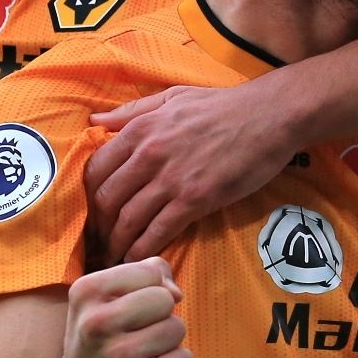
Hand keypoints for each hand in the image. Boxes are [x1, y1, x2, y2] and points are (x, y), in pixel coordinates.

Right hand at [49, 258, 193, 357]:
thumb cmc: (96, 346)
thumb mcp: (101, 301)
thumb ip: (143, 276)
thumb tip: (176, 291)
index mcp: (85, 292)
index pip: (150, 271)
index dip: (148, 290)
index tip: (126, 312)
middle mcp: (99, 322)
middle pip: (165, 298)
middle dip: (159, 316)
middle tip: (133, 337)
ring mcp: (122, 355)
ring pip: (177, 327)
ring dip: (166, 343)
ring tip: (139, 357)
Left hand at [86, 81, 298, 264]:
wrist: (269, 116)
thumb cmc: (223, 105)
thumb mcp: (172, 97)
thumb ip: (132, 111)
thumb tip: (95, 123)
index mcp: (140, 129)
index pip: (96, 168)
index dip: (88, 195)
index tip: (92, 210)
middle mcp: (149, 155)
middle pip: (106, 199)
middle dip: (98, 226)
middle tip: (99, 241)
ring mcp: (171, 179)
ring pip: (128, 220)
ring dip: (116, 243)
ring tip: (114, 258)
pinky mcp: (195, 200)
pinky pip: (158, 231)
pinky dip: (141, 250)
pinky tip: (136, 260)